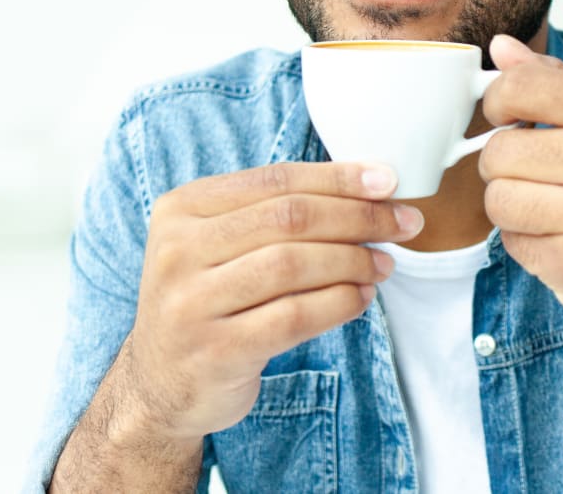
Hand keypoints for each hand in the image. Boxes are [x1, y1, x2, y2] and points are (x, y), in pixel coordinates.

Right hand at [123, 162, 421, 441]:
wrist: (160, 384)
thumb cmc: (211, 297)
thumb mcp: (223, 243)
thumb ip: (278, 211)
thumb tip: (371, 186)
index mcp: (183, 208)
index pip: (276, 178)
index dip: (338, 178)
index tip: (389, 181)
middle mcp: (177, 250)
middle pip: (289, 217)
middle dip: (358, 216)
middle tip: (403, 223)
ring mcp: (190, 303)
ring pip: (293, 264)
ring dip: (353, 259)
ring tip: (384, 263)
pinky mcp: (214, 351)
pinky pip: (293, 316)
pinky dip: (338, 303)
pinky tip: (361, 297)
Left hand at [479, 35, 562, 335]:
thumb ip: (556, 81)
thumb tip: (500, 46)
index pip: (521, 86)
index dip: (497, 103)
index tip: (508, 118)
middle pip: (499, 150)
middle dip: (504, 165)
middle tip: (538, 174)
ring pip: (496, 198)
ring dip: (510, 205)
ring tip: (548, 207)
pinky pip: (510, 240)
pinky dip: (524, 240)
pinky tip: (560, 237)